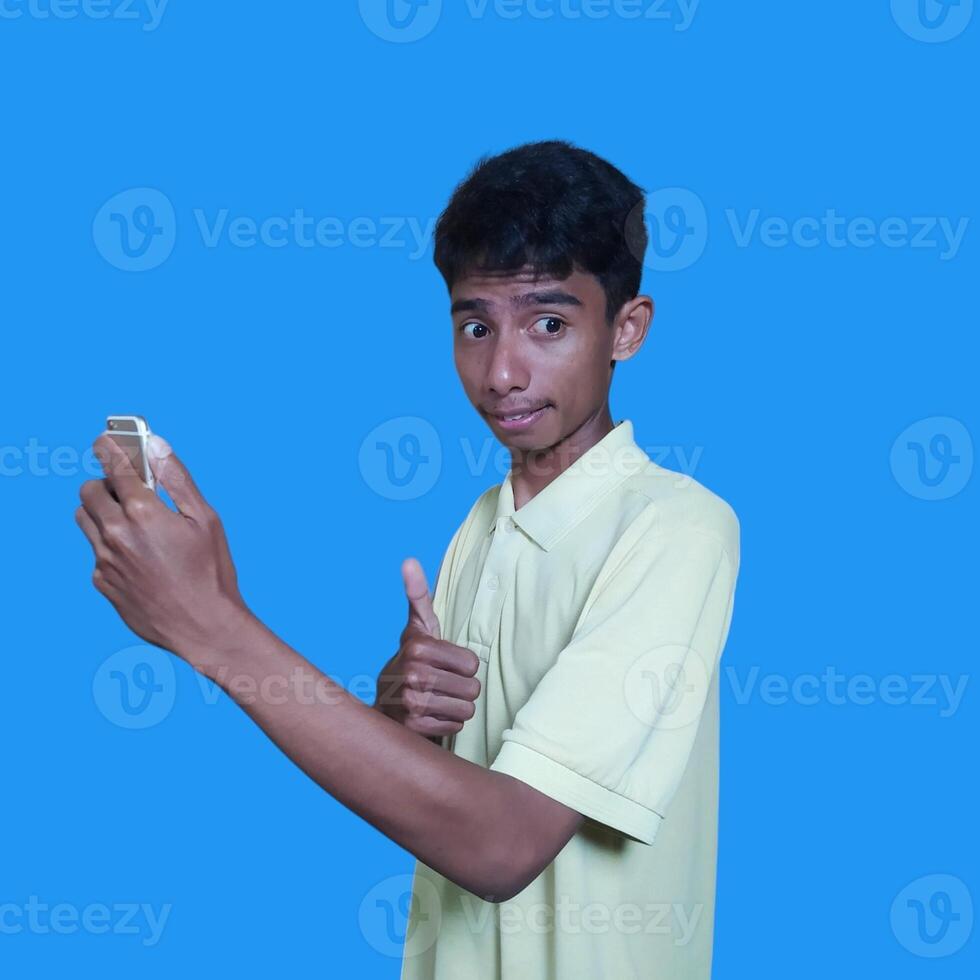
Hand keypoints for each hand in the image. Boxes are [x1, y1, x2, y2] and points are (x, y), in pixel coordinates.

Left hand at [75, 431, 250, 659]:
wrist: (203, 627)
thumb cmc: (211, 572)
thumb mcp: (206, 520)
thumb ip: (177, 479)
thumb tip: (156, 446)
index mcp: (143, 513)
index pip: (114, 467)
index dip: (109, 447)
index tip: (105, 439)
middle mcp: (116, 533)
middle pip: (89, 490)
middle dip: (106, 483)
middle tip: (128, 489)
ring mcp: (105, 560)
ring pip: (85, 519)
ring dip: (102, 511)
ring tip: (130, 520)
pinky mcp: (102, 582)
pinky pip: (95, 552)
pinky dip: (110, 545)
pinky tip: (140, 557)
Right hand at [373, 558, 480, 740]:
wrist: (384, 703)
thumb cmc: (412, 661)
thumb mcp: (417, 627)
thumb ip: (418, 594)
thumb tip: (409, 560)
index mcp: (418, 647)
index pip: (472, 664)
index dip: (463, 666)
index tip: (444, 664)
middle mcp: (412, 674)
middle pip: (473, 688)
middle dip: (462, 688)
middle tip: (441, 684)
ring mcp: (412, 703)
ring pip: (466, 709)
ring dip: (456, 706)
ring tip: (437, 699)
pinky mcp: (414, 728)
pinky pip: (455, 726)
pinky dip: (447, 722)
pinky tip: (431, 714)